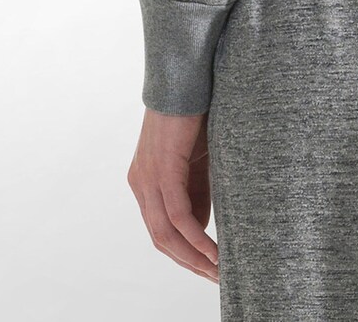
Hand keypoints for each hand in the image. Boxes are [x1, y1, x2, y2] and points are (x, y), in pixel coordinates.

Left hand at [127, 108, 219, 282]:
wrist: (187, 79)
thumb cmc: (195, 114)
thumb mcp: (197, 161)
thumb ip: (196, 191)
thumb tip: (201, 225)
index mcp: (145, 181)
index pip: (160, 230)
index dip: (183, 252)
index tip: (208, 266)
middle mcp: (140, 184)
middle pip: (160, 238)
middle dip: (188, 262)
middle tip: (215, 277)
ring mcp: (148, 179)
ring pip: (166, 233)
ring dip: (193, 256)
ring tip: (217, 271)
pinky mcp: (162, 171)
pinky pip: (178, 216)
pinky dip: (196, 237)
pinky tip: (214, 251)